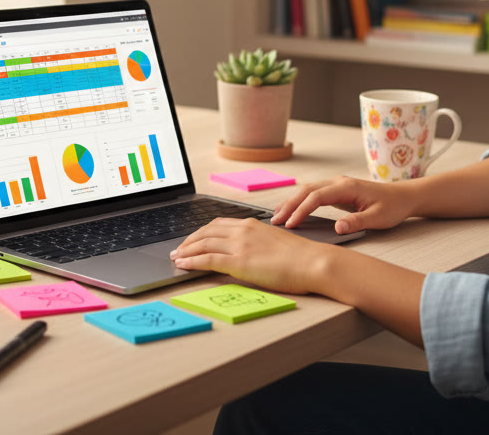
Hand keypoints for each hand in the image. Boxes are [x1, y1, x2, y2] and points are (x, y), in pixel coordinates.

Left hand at [170, 218, 328, 293]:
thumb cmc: (301, 258)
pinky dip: (191, 261)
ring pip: (203, 244)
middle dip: (188, 240)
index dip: (200, 232)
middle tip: (178, 249)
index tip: (192, 239)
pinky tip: (182, 265)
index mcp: (252, 224)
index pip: (218, 224)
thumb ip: (257, 244)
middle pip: (206, 231)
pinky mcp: (239, 262)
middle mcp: (243, 230)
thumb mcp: (274, 243)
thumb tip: (246, 253)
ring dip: (185, 251)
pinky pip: (207, 259)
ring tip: (175, 258)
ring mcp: (240, 245)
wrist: (313, 262)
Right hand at [272, 174, 415, 234]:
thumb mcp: (378, 218)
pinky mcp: (336, 190)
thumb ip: (357, 222)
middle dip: (289, 205)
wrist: (402, 196)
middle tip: (274, 220)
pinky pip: (312, 193)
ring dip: (291, 202)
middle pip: (306, 191)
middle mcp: (338, 182)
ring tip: (276, 216)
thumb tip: (337, 227)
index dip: (301, 210)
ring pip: (307, 190)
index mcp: (347, 187)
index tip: (290, 224)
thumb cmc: (392, 207)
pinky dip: (299, 201)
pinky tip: (290, 209)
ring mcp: (336, 184)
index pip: (316, 197)